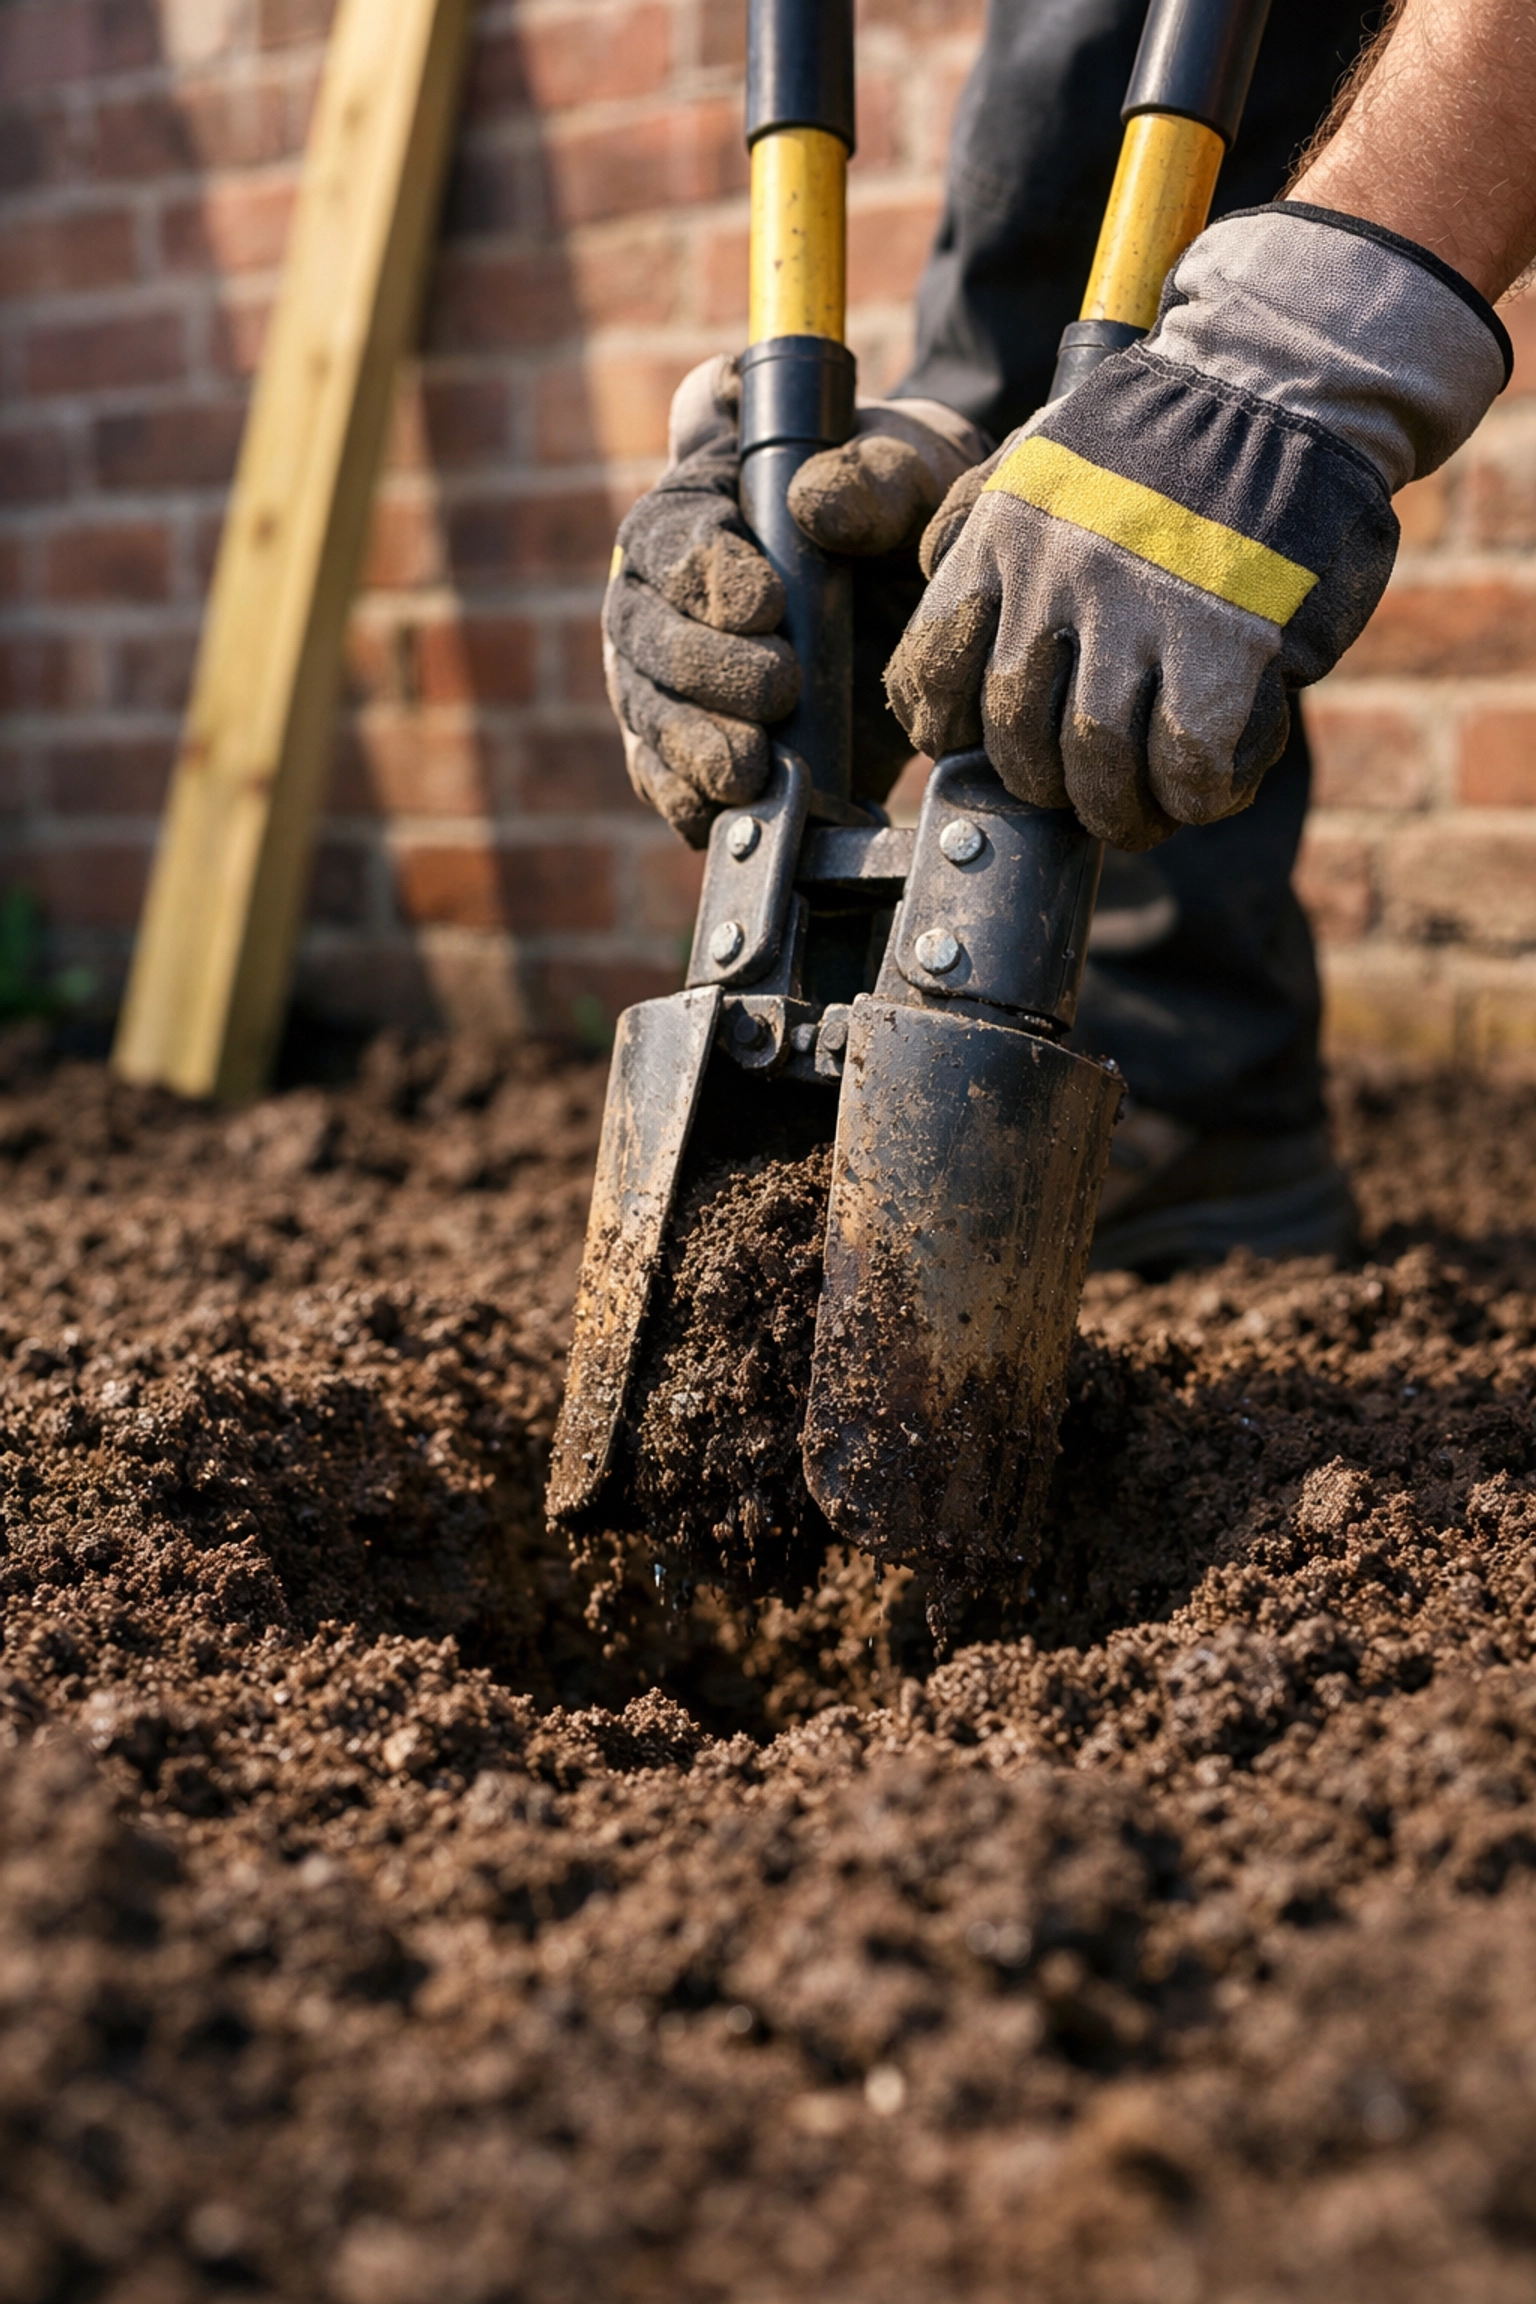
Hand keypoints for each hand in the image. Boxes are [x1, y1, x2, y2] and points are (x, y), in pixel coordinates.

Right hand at [604, 354, 987, 843]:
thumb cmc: (897, 519)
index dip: (708, 575)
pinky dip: (686, 800)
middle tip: (777, 688)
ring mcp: (659, 679)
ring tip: (748, 767)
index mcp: (692, 511)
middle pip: (647, 636)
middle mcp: (655, 598)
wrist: (912, 601)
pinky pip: (661, 779)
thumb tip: (815, 505)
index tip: (765, 605)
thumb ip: (874, 479)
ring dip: (694, 745)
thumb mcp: (908, 477)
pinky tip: (720, 814)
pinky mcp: (681, 749)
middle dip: (706, 668)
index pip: (674, 540)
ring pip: (648, 714)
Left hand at [886, 204, 1509, 850]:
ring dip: (1116, 810)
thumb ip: (972, 521)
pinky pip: (1188, 761)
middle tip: (1076, 793)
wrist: (1280, 379)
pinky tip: (1207, 788)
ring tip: (1138, 814)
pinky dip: (1195, 794)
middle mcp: (1058, 579)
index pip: (930, 673)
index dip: (945, 732)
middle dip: (1042, 785)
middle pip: (1014, 737)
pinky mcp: (1226, 640)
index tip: (973, 748)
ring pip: (1096, 763)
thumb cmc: (1159, 433)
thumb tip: (933, 584)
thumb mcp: (1031, 451)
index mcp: (1001, 539)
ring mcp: (1141, 611)